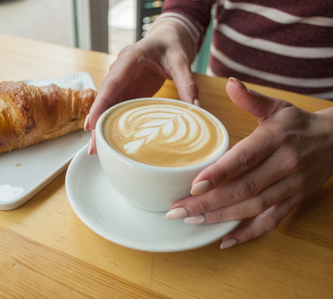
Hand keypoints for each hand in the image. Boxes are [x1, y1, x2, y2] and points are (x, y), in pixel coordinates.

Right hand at [84, 21, 198, 153]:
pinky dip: (111, 121)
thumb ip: (187, 84)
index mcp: (130, 58)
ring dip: (102, 125)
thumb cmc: (170, 46)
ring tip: (97, 148)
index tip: (91, 124)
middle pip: (105, 98)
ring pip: (107, 104)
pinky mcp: (126, 89)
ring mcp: (121, 80)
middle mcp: (120, 69)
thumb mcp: (181, 61)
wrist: (167, 38)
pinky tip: (109, 139)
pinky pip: (116, 106)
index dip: (100, 104)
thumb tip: (196, 109)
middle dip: (97, 122)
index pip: (112, 83)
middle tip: (93, 147)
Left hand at [165, 77, 332, 248]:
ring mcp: (292, 185)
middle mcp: (285, 164)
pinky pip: (272, 221)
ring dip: (221, 217)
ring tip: (192, 220)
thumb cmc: (298, 124)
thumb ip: (251, 98)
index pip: (244, 158)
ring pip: (254, 207)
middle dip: (209, 202)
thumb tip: (229, 83)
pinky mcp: (295, 200)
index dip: (219, 173)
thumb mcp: (277, 106)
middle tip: (178, 210)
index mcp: (276, 138)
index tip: (194, 185)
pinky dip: (249, 233)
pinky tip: (225, 240)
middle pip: (244, 188)